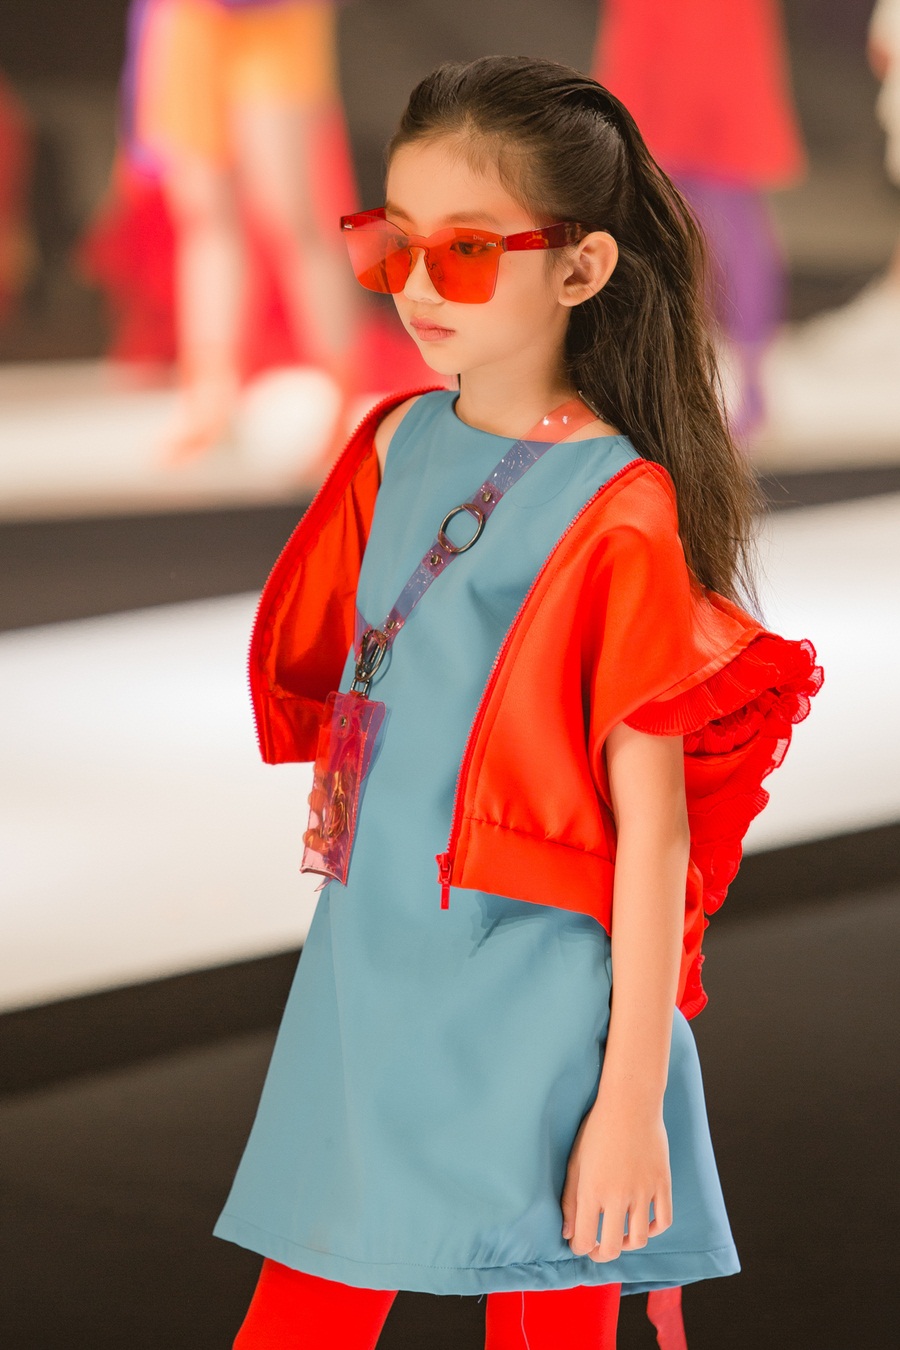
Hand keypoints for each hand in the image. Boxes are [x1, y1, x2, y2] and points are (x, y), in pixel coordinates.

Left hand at [560, 1098, 672, 1261]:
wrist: (629, 1103)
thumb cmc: (597, 1129)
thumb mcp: (575, 1162)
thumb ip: (570, 1200)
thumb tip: (568, 1234)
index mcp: (592, 1190)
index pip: (584, 1239)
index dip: (579, 1248)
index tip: (579, 1243)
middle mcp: (618, 1196)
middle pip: (612, 1248)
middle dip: (601, 1254)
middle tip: (597, 1248)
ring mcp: (643, 1191)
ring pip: (639, 1240)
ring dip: (626, 1244)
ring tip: (619, 1236)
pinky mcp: (662, 1184)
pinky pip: (663, 1221)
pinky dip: (653, 1230)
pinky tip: (642, 1224)